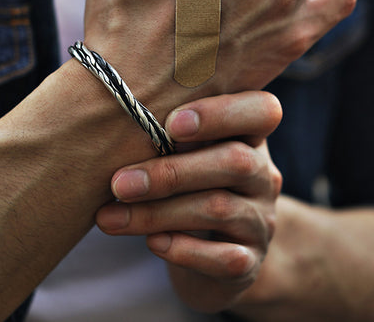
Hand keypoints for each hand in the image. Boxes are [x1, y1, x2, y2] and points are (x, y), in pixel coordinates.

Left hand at [96, 91, 282, 311]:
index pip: (261, 111)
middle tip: (119, 183)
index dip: (220, 113)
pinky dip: (184, 251)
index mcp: (249, 136)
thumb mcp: (186, 153)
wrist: (216, 250)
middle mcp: (263, 175)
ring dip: (157, 213)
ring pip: (219, 209)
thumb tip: (117, 127)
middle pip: (235, 161)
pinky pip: (226, 258)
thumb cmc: (188, 184)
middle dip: (171, 172)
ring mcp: (261, 220)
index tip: (171, 123)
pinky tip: (152, 243)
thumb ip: (169, 135)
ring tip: (110, 218)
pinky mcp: (250, 261)